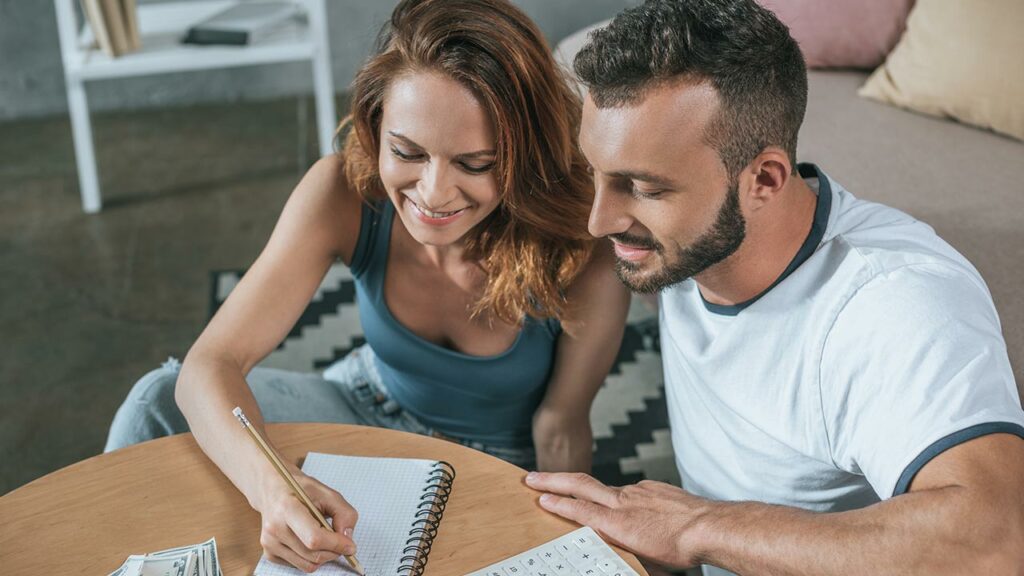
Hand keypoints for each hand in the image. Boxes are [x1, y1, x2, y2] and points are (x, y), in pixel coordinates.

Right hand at [256, 469, 358, 572]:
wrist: (273, 489)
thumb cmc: (299, 489)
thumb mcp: (326, 492)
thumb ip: (344, 513)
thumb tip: (347, 537)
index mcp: (287, 508)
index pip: (314, 538)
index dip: (336, 545)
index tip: (351, 545)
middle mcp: (274, 528)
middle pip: (313, 555)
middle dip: (334, 551)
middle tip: (342, 541)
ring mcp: (269, 543)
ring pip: (308, 565)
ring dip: (324, 556)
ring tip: (326, 538)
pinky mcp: (270, 553)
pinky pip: (300, 566)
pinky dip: (311, 558)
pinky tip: (310, 540)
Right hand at [525, 472, 712, 568]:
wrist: (710, 527)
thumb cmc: (680, 549)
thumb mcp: (644, 559)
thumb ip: (621, 548)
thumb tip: (611, 549)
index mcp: (617, 522)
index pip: (579, 509)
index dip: (557, 503)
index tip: (539, 497)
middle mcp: (624, 501)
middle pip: (581, 485)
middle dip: (553, 480)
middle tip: (532, 477)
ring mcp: (639, 491)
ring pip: (610, 492)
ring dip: (599, 499)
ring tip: (618, 522)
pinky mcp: (654, 487)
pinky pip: (634, 494)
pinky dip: (630, 504)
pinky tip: (645, 518)